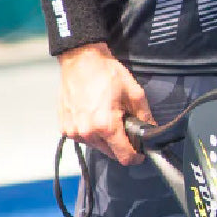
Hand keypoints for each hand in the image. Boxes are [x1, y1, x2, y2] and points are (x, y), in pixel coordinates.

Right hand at [58, 43, 152, 164]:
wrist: (80, 60)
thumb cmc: (104, 72)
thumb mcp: (133, 91)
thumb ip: (144, 115)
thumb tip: (150, 129)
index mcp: (106, 126)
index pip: (124, 157)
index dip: (135, 156)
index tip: (139, 152)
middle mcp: (87, 133)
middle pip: (110, 153)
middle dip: (120, 144)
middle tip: (122, 125)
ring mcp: (74, 131)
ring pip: (96, 147)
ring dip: (104, 138)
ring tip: (106, 116)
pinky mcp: (65, 128)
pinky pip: (83, 138)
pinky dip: (90, 132)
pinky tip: (93, 115)